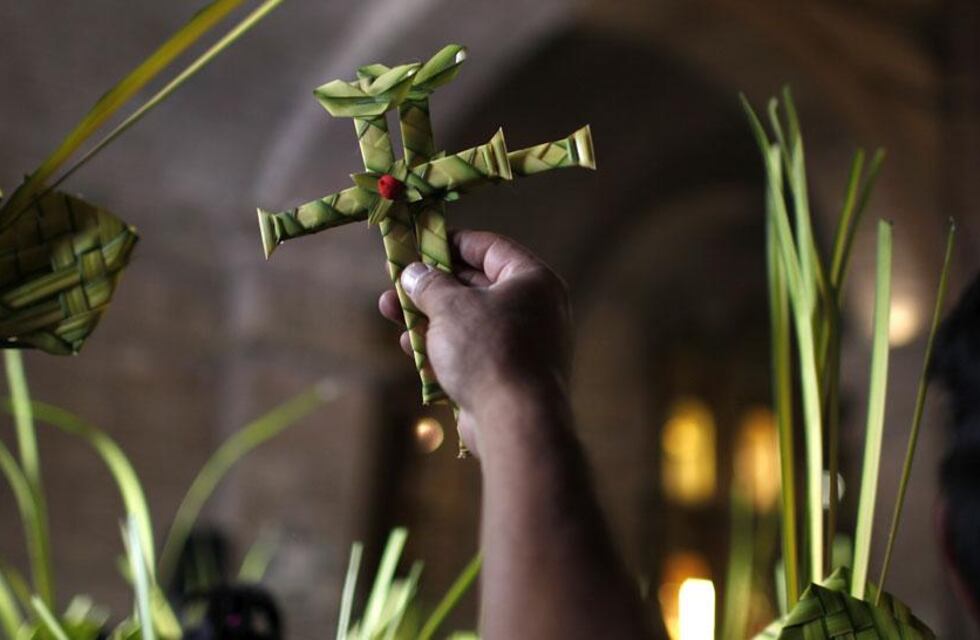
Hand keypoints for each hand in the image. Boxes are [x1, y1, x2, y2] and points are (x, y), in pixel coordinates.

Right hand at [378, 230, 571, 454]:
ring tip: (390, 312)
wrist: (515, 421)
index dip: (452, 242)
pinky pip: (471, 350)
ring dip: (428, 317)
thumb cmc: (488, 351)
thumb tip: (413, 273)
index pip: (489, 247)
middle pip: (474, 285)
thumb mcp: (450, 307)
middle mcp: (534, 308)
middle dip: (431, 285)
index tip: (420, 242)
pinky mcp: (507, 374)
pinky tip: (411, 346)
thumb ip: (429, 284)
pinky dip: (442, 347)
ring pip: (467, 321)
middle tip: (397, 282)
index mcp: (533, 280)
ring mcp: (522, 344)